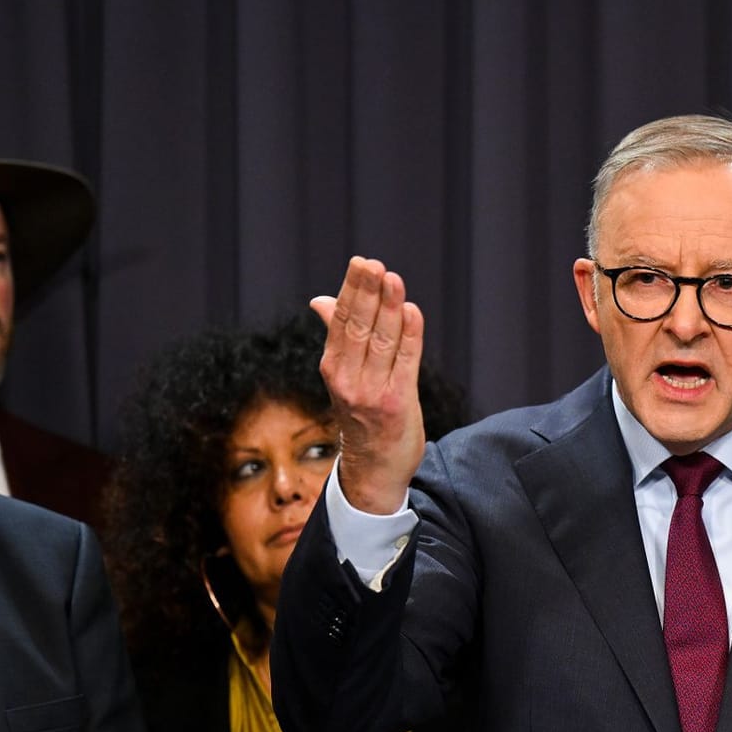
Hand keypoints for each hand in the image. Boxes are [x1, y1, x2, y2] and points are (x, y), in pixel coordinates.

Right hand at [309, 256, 426, 515]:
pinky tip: (411, 311)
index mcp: (333, 368)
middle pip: (358, 328)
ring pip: (382, 341)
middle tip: (374, 264)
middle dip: (367, 293)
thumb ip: (337, 336)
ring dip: (389, 308)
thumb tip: (320, 300)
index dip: (351, 291)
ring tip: (394, 279)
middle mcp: (348, 380)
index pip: (340, 322)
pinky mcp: (398, 404)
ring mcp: (372, 393)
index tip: (361, 263)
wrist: (374, 469)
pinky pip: (406, 363)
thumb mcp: (343, 376)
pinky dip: (410, 336)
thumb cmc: (362, 415)